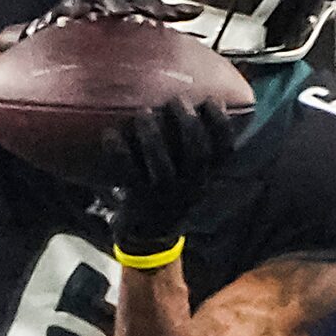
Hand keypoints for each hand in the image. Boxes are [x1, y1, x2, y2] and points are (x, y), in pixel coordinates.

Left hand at [107, 100, 236, 254]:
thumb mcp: (189, 175)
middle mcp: (190, 187)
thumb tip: (190, 102)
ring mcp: (163, 196)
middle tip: (177, 100)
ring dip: (153, 136)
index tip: (213, 100)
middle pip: (196, 154)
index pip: (224, 151)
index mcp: (206, 177)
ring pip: (162, 166)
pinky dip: (119, 152)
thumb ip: (191, 148)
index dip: (221, 125)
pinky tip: (110, 134)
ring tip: (144, 112)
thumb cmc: (168, 192)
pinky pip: (128, 174)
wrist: (148, 235)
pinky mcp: (136, 200)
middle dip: (189, 124)